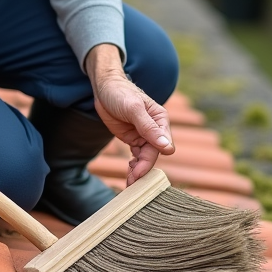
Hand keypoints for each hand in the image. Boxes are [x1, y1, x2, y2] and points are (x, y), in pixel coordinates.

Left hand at [86, 44, 173, 185]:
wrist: (105, 88)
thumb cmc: (121, 93)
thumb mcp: (133, 109)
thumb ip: (149, 127)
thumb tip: (167, 147)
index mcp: (160, 120)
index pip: (162, 145)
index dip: (151, 160)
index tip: (140, 173)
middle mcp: (155, 129)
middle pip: (153, 155)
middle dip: (143, 170)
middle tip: (132, 183)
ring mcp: (143, 135)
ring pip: (145, 158)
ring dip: (139, 171)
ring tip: (129, 183)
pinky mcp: (133, 138)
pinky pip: (137, 156)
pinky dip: (134, 166)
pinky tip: (129, 173)